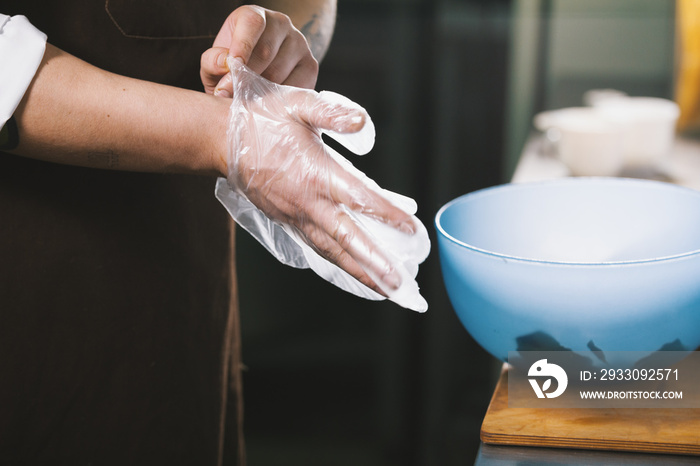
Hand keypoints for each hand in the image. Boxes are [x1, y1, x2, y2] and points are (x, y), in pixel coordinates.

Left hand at [201, 5, 318, 95]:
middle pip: (266, 52)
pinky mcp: (310, 66)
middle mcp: (281, 24)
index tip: (234, 66)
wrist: (256, 76)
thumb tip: (225, 64)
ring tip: (248, 104)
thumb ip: (212, 61)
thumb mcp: (215, 63)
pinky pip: (296, 87)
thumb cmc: (232, 68)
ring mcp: (300, 44)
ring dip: (261, 93)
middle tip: (232, 97)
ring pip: (280, 73)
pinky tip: (268, 106)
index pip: (252, 23)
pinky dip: (280, 101)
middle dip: (247, 78)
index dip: (243, 45)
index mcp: (255, 16)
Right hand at [224, 58, 422, 297]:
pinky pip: (318, 247)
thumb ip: (331, 113)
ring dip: (359, 271)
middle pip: (347, 239)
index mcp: (315, 174)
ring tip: (386, 289)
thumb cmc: (261, 120)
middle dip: (375, 263)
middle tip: (400, 284)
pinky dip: (338, 262)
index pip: (358, 199)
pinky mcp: (288, 221)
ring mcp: (296, 216)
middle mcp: (307, 202)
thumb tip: (361, 121)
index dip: (387, 214)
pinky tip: (355, 270)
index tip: (411, 229)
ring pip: (332, 250)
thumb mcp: (296, 104)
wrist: (221, 140)